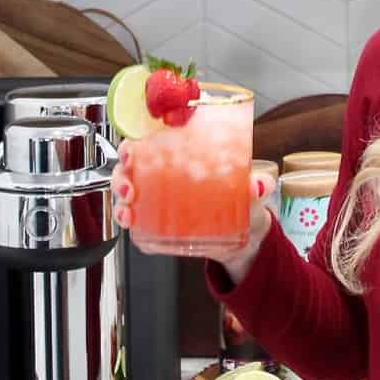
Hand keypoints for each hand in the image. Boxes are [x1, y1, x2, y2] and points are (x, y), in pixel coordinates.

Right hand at [111, 144, 273, 280]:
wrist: (245, 240)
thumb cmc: (245, 204)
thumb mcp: (253, 192)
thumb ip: (258, 187)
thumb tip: (258, 185)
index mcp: (185, 155)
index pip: (153, 139)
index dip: (136, 139)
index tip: (132, 145)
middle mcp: (166, 174)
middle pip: (132, 164)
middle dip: (122, 171)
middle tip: (129, 181)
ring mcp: (159, 198)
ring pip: (127, 189)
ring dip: (120, 195)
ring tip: (128, 206)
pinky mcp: (157, 223)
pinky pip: (135, 218)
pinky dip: (126, 218)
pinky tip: (130, 221)